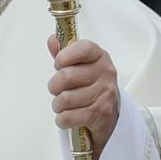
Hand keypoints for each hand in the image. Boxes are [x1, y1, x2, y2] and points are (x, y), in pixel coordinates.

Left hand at [47, 35, 120, 159]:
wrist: (108, 114)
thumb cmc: (90, 86)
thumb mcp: (79, 66)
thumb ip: (64, 54)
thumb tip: (52, 40)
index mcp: (99, 57)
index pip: (82, 48)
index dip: (64, 57)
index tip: (58, 65)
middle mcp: (106, 73)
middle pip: (66, 76)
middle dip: (54, 87)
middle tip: (58, 90)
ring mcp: (105, 93)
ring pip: (65, 99)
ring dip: (57, 105)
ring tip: (64, 105)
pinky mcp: (101, 113)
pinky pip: (68, 116)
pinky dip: (62, 119)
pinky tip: (67, 117)